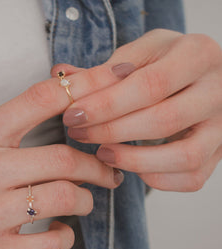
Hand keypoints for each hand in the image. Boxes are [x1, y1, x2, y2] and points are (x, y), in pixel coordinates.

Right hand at [0, 75, 122, 248]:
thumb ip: (8, 130)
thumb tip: (61, 109)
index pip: (40, 98)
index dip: (85, 87)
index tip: (112, 87)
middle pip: (64, 157)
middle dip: (97, 167)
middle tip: (108, 174)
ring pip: (63, 197)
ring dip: (85, 200)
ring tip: (83, 202)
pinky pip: (49, 243)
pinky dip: (65, 236)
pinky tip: (59, 231)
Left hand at [60, 29, 221, 191]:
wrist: (199, 76)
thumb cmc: (165, 63)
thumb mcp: (139, 53)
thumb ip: (104, 69)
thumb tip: (60, 76)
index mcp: (197, 55)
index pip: (149, 86)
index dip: (106, 105)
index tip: (72, 115)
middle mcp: (218, 90)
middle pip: (163, 121)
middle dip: (112, 132)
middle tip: (79, 133)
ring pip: (183, 156)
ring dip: (134, 160)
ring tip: (102, 154)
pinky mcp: (218, 152)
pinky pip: (191, 177)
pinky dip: (157, 177)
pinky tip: (131, 166)